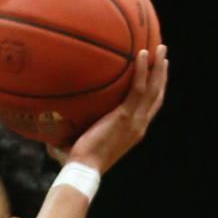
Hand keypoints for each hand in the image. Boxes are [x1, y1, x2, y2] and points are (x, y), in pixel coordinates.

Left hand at [51, 44, 168, 173]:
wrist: (83, 169)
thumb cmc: (78, 162)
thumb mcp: (86, 142)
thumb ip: (77, 132)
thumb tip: (53, 128)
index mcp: (133, 132)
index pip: (150, 108)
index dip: (156, 91)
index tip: (158, 74)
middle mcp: (138, 126)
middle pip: (157, 96)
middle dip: (162, 75)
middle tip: (163, 55)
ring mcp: (134, 121)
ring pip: (153, 89)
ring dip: (158, 67)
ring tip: (160, 47)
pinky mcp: (125, 116)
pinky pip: (138, 88)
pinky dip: (142, 70)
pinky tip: (143, 53)